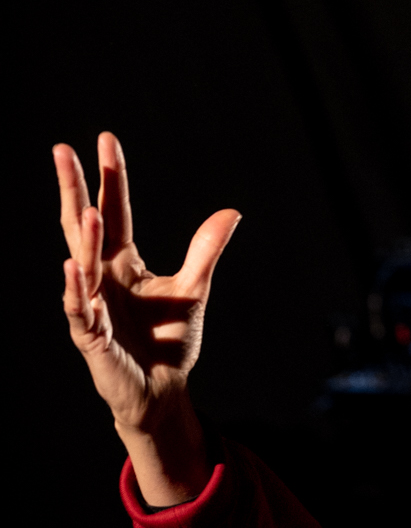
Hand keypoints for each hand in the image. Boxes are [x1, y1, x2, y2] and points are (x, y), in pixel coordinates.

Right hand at [55, 133, 239, 503]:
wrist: (165, 389)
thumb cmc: (170, 340)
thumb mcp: (193, 289)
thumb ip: (205, 250)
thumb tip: (231, 210)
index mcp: (123, 263)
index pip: (115, 211)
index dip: (111, 178)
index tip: (107, 138)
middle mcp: (102, 278)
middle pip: (84, 225)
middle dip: (74, 189)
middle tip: (61, 149)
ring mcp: (93, 304)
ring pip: (83, 263)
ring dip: (84, 238)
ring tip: (87, 209)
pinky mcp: (93, 336)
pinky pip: (80, 309)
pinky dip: (76, 288)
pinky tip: (73, 265)